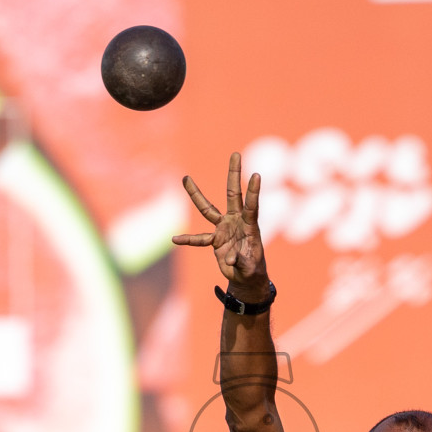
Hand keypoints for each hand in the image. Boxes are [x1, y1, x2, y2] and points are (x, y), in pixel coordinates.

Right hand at [173, 152, 269, 298]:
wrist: (246, 277)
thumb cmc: (252, 270)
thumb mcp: (250, 268)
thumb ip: (241, 261)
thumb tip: (230, 258)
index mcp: (250, 227)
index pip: (252, 207)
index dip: (254, 192)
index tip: (256, 175)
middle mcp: (237, 222)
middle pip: (233, 194)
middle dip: (234, 174)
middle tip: (235, 154)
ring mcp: (224, 228)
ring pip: (208, 209)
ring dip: (196, 194)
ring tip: (185, 178)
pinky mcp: (215, 239)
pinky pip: (198, 238)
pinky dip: (187, 239)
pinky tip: (175, 239)